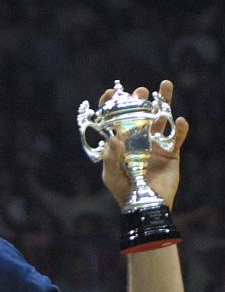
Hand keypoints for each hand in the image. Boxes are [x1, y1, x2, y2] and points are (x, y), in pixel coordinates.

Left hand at [99, 80, 189, 207]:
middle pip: (139, 114)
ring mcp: (155, 144)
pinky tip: (180, 120)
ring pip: (161, 119)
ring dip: (163, 103)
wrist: (145, 205)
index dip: (112, 106)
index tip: (110, 93)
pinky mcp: (171, 152)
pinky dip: (181, 128)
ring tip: (164, 85)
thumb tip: (112, 137)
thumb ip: (110, 157)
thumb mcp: (111, 175)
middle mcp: (137, 140)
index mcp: (120, 143)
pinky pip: (177, 136)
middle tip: (140, 91)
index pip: (114, 120)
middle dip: (139, 101)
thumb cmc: (123, 191)